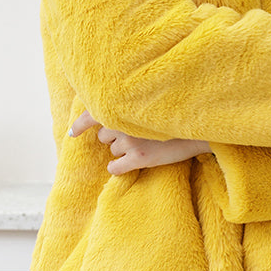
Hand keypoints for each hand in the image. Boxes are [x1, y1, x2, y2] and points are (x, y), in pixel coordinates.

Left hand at [70, 110, 211, 174]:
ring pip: (113, 151)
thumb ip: (130, 105)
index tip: (72, 133)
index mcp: (122, 105)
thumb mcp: (150, 102)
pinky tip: (130, 165)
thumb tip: (112, 115)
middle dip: (115, 136)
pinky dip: (119, 168)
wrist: (197, 128)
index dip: (80, 124)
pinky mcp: (138, 158)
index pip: (90, 114)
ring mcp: (129, 141)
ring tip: (145, 145)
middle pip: (104, 136)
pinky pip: (115, 168)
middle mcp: (122, 122)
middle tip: (136, 135)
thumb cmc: (175, 114)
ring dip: (123, 150)